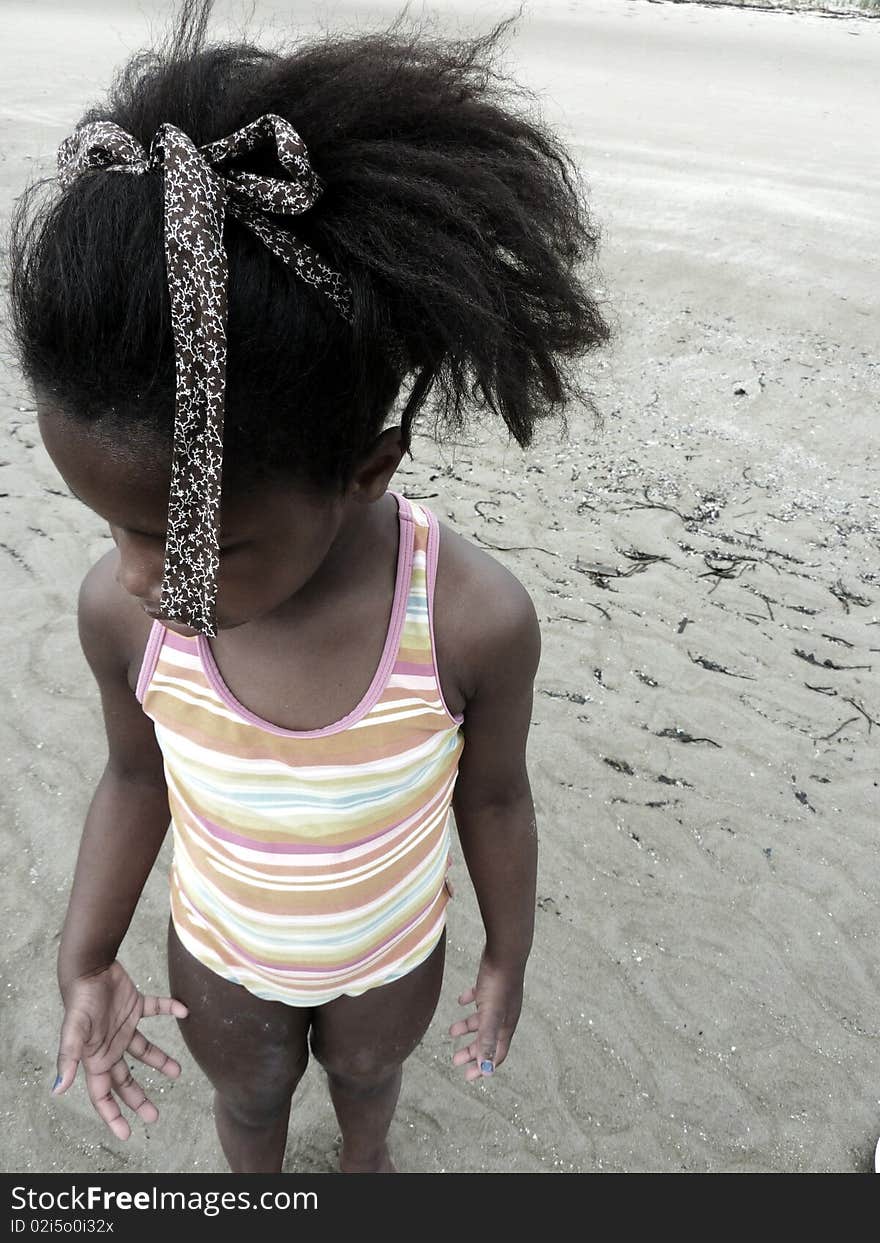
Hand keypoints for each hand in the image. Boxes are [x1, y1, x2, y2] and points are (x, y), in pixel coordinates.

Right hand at [53, 961, 188, 1139]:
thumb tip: (58, 1090)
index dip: (113, 1115)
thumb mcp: (74, 1031)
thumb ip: (68, 1059)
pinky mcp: (135, 1006)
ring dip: (161, 1060)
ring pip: (145, 1050)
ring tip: (177, 1071)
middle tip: (155, 1115)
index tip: (127, 1133)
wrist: (90, 966)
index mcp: (96, 1058)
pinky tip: (184, 1011)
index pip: (103, 1095)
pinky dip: (171, 1009)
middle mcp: (110, 1047)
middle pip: (125, 1080)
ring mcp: (123, 1027)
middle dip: (138, 1099)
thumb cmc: (80, 1000)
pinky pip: (156, 1010)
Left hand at [449, 949, 523, 1081]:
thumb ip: (488, 1040)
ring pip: (482, 1020)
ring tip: (452, 1032)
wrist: (504, 952)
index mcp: (506, 1025)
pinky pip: (479, 997)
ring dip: (468, 1028)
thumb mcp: (491, 1015)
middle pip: (488, 1039)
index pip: (496, 1054)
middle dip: (472, 1051)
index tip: (469, 1076)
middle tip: (456, 1060)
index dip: (483, 1067)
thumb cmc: (499, 984)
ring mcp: (498, 999)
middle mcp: (504, 1014)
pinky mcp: (490, 984)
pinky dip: (469, 1003)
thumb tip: (486, 1070)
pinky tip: (460, 1001)